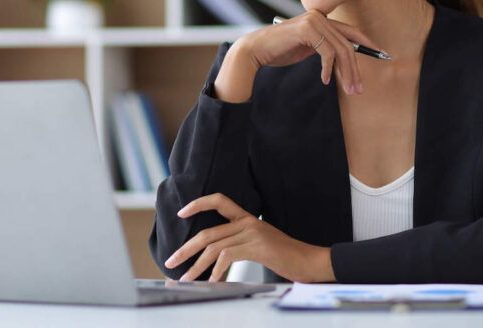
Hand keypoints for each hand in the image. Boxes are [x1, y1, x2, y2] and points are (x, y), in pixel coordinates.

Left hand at [163, 193, 333, 282]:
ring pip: (213, 246)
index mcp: (248, 218)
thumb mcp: (262, 243)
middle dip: (186, 249)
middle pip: (208, 232)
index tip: (181, 213)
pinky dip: (216, 270)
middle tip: (171, 261)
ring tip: (186, 279)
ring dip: (196, 265)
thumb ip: (241, 243)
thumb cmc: (287, 256)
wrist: (311, 261)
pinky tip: (211, 281)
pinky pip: (227, 256)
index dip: (198, 203)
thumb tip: (217, 256)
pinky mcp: (257, 246)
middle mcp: (248, 222)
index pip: (220, 200)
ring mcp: (252, 233)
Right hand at [242, 9, 385, 94]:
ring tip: (348, 90)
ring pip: (341, 49)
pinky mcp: (307, 29)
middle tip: (358, 89)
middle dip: (356, 68)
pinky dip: (328, 69)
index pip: (351, 32)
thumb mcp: (308, 50)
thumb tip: (348, 62)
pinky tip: (324, 80)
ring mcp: (314, 21)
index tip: (382, 55)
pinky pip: (327, 52)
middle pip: (348, 43)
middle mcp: (320, 16)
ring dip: (346, 73)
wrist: (256, 50)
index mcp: (322, 19)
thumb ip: (326, 49)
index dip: (368, 44)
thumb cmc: (280, 52)